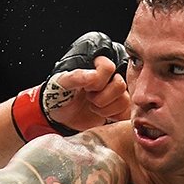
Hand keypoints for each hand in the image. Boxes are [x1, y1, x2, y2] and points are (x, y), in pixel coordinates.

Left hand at [11, 31, 129, 140]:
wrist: (58, 115)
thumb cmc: (59, 94)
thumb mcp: (61, 83)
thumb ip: (75, 77)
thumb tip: (93, 76)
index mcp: (96, 67)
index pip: (108, 68)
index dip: (97, 81)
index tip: (85, 87)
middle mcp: (109, 79)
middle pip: (119, 85)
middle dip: (100, 97)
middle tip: (88, 98)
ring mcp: (114, 94)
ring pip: (124, 100)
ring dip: (105, 109)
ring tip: (92, 107)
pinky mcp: (117, 109)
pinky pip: (125, 113)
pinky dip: (113, 117)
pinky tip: (100, 114)